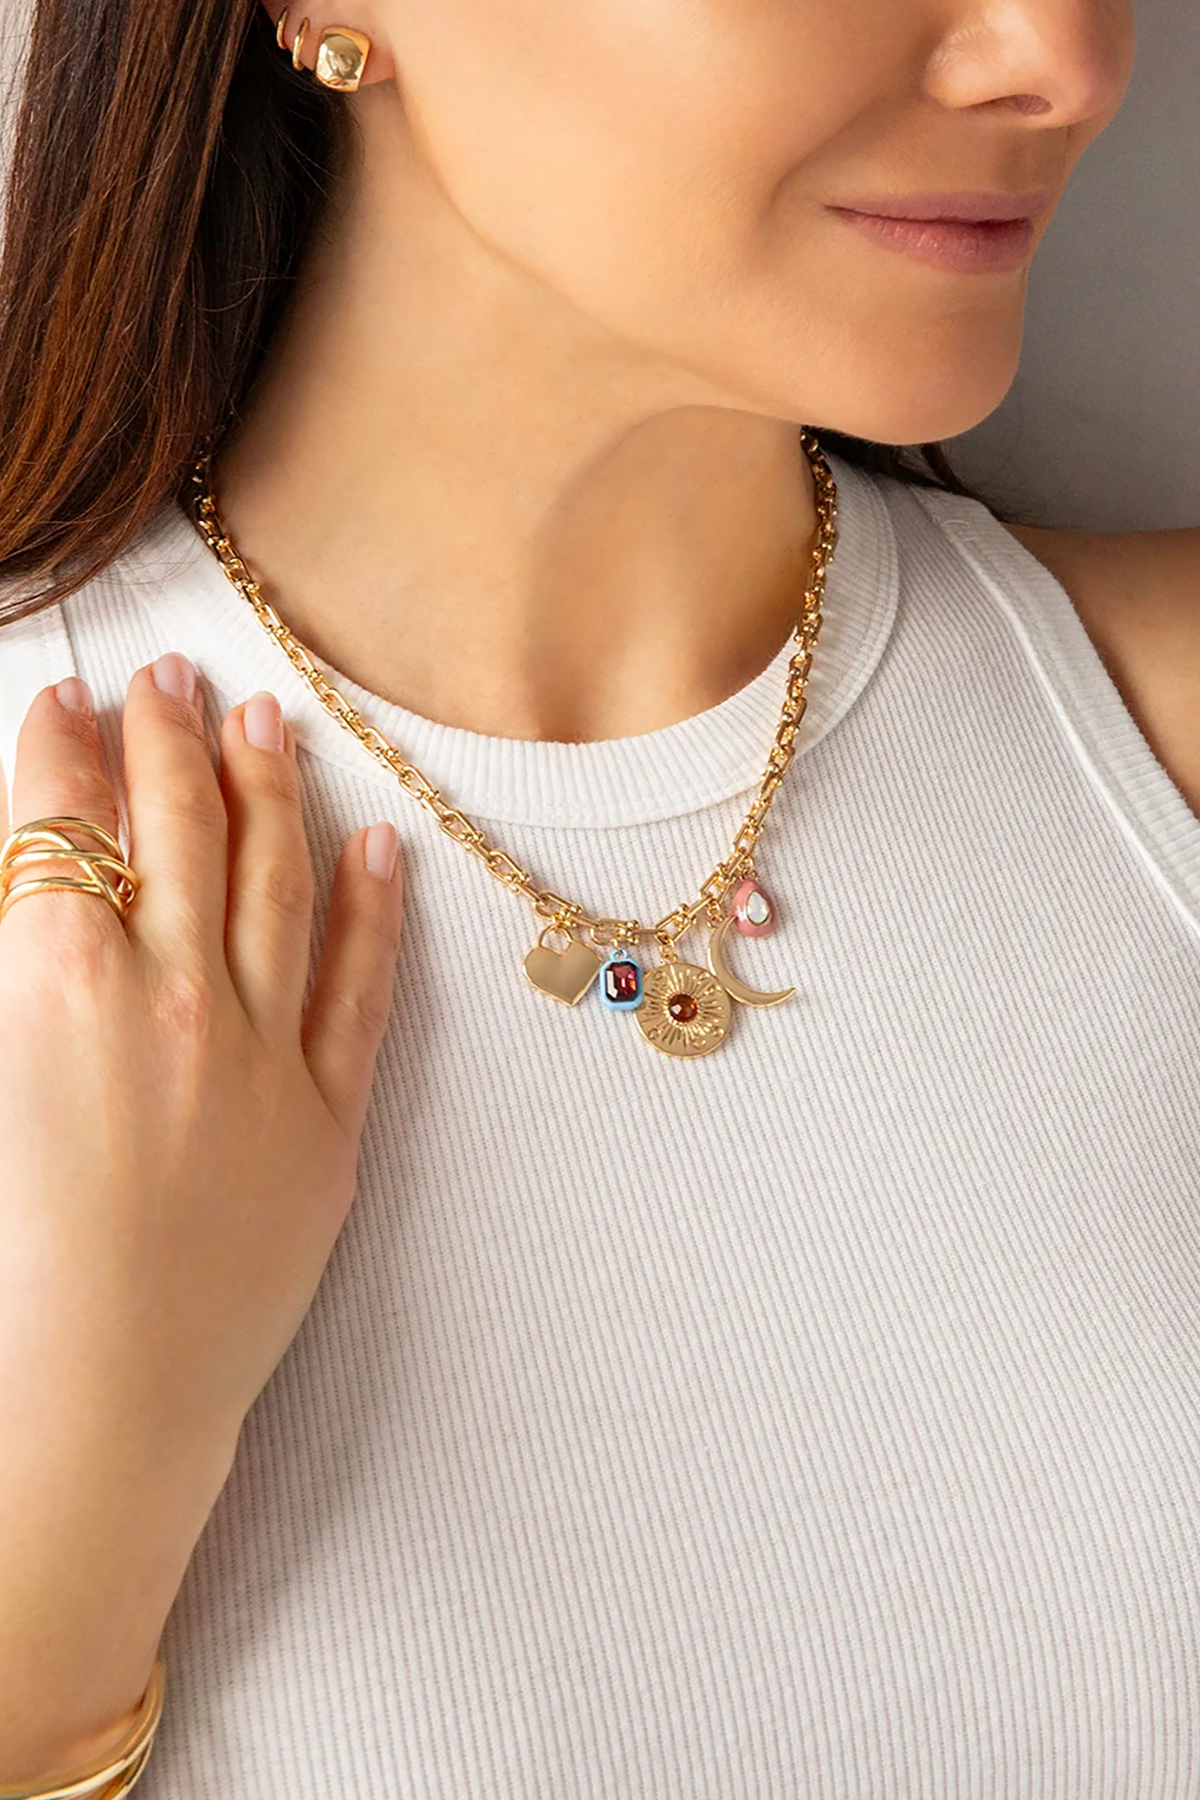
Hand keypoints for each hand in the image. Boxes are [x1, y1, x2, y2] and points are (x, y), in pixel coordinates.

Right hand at [0, 653, 404, 1453]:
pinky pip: (359, 992)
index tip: (70, 697)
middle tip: (174, 676)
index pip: (63, 828)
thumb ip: (11, 973)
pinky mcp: (326, 1122)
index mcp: (57, 986)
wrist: (93, 1403)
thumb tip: (31, 907)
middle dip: (167, 739)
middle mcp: (170, 996)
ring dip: (268, 791)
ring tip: (267, 722)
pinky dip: (372, 914)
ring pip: (273, 885)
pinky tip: (380, 850)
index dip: (62, 751)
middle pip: (174, 829)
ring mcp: (262, 1055)